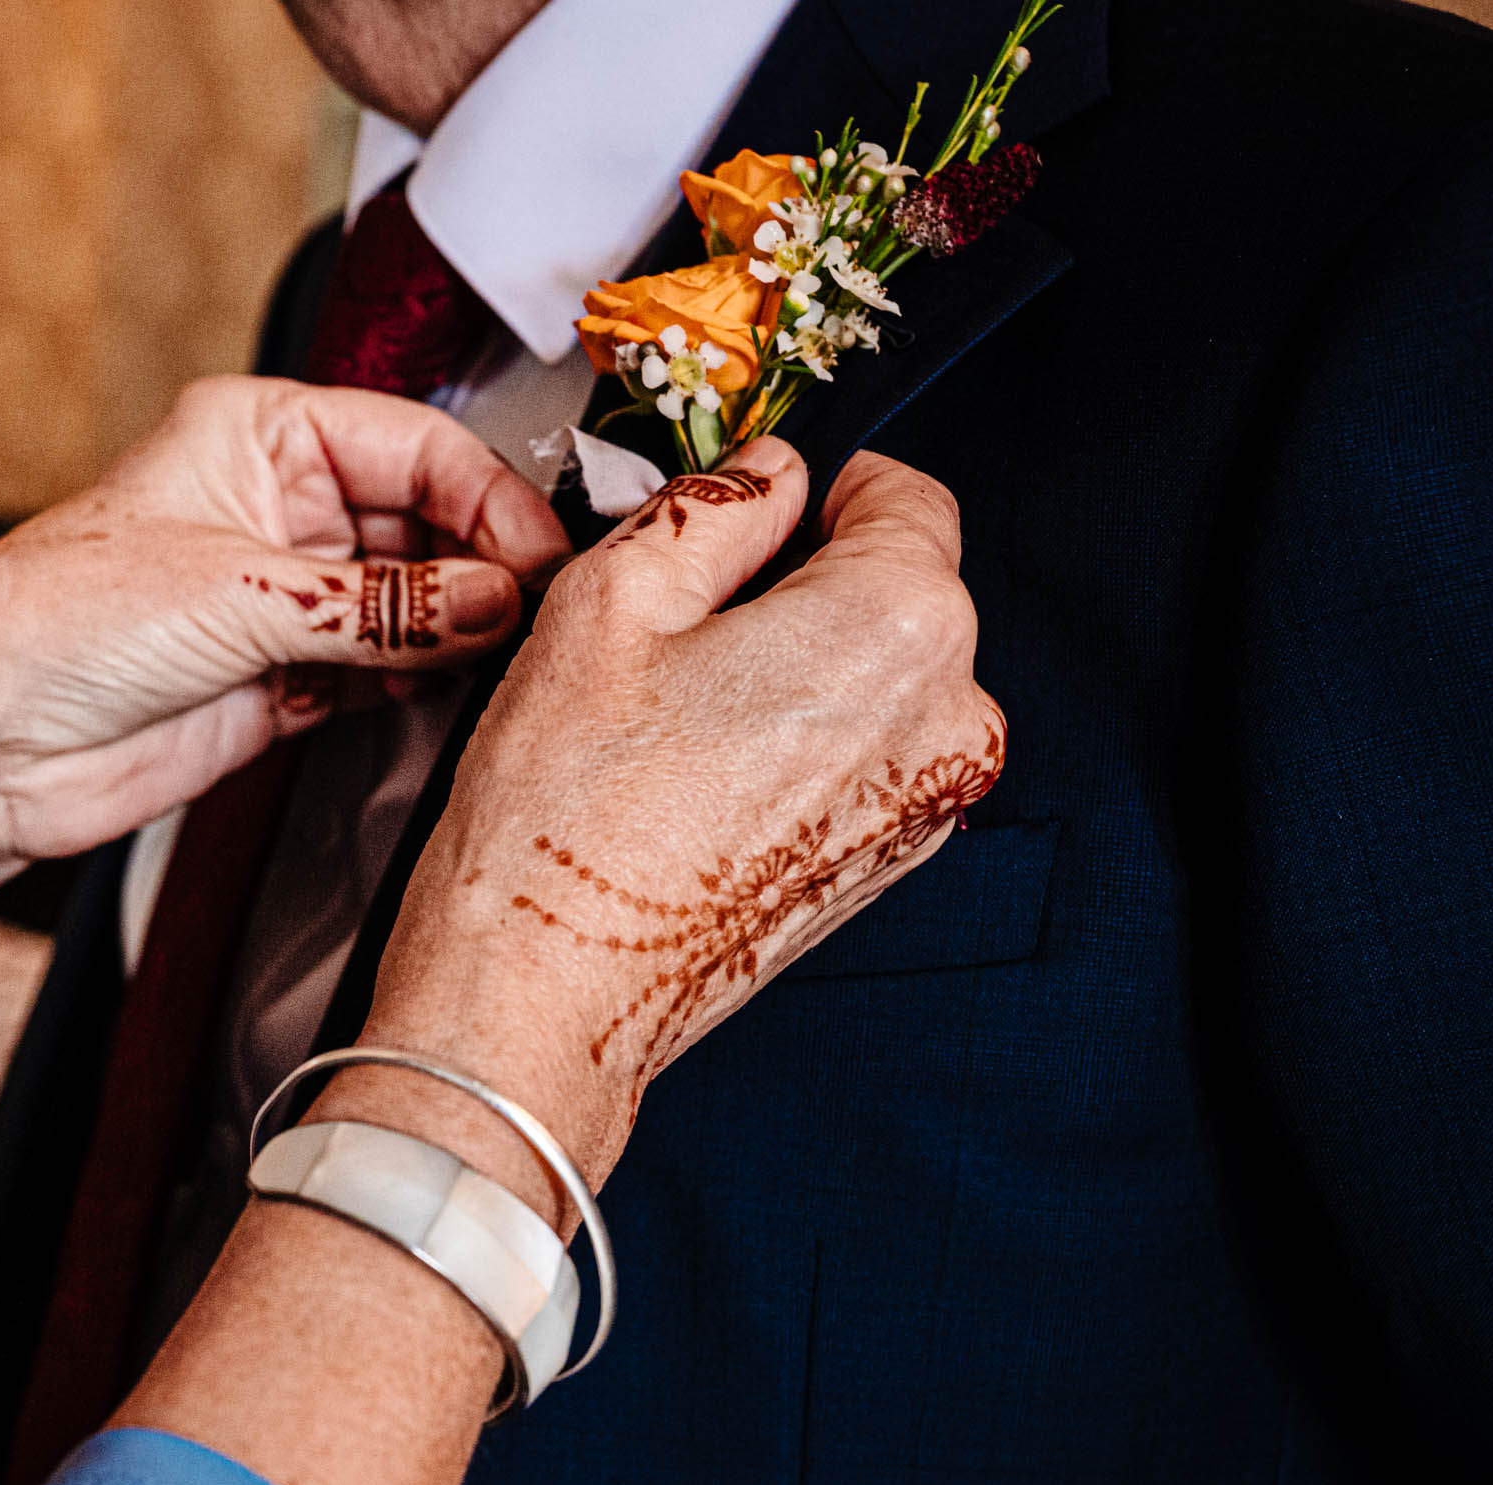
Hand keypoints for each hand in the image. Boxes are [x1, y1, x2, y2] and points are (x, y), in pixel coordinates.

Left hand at [0, 375, 569, 936]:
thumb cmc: (51, 627)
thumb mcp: (231, 593)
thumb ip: (377, 604)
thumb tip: (499, 599)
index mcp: (258, 436)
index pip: (416, 444)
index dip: (487, 498)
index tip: (539, 558)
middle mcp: (278, 509)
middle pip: (428, 520)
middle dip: (485, 566)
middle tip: (540, 616)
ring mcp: (284, 599)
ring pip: (416, 601)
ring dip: (463, 630)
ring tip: (515, 658)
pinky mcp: (284, 684)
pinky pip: (387, 673)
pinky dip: (429, 684)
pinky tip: (464, 693)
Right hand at [359, 441, 1003, 1199]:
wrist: (547, 998)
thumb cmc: (567, 819)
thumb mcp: (607, 602)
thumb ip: (709, 510)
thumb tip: (761, 478)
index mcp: (896, 624)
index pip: (905, 495)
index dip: (817, 484)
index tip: (751, 502)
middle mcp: (945, 718)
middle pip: (896, 589)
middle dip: (801, 580)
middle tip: (676, 616)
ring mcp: (925, 805)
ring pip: (874, 677)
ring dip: (795, 665)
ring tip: (673, 709)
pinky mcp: (884, 866)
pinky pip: (859, 758)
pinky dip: (794, 742)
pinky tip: (694, 772)